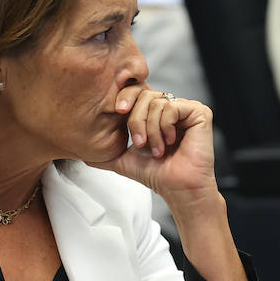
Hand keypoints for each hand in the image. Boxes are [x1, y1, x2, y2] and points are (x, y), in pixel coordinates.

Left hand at [88, 85, 217, 207]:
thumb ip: (105, 151)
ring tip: (157, 150)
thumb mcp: (123, 159)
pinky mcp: (200, 112)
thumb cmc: (156, 175)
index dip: (125, 97)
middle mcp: (171, 106)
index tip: (118, 112)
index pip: (136, 91)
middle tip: (140, 143)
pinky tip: (170, 142)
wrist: (178, 189)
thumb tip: (79, 150)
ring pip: (158, 102)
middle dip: (137, 121)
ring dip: (152, 130)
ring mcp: (186, 108)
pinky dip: (166, 126)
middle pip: (145, 95)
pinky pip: (173, 106)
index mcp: (155, 112)